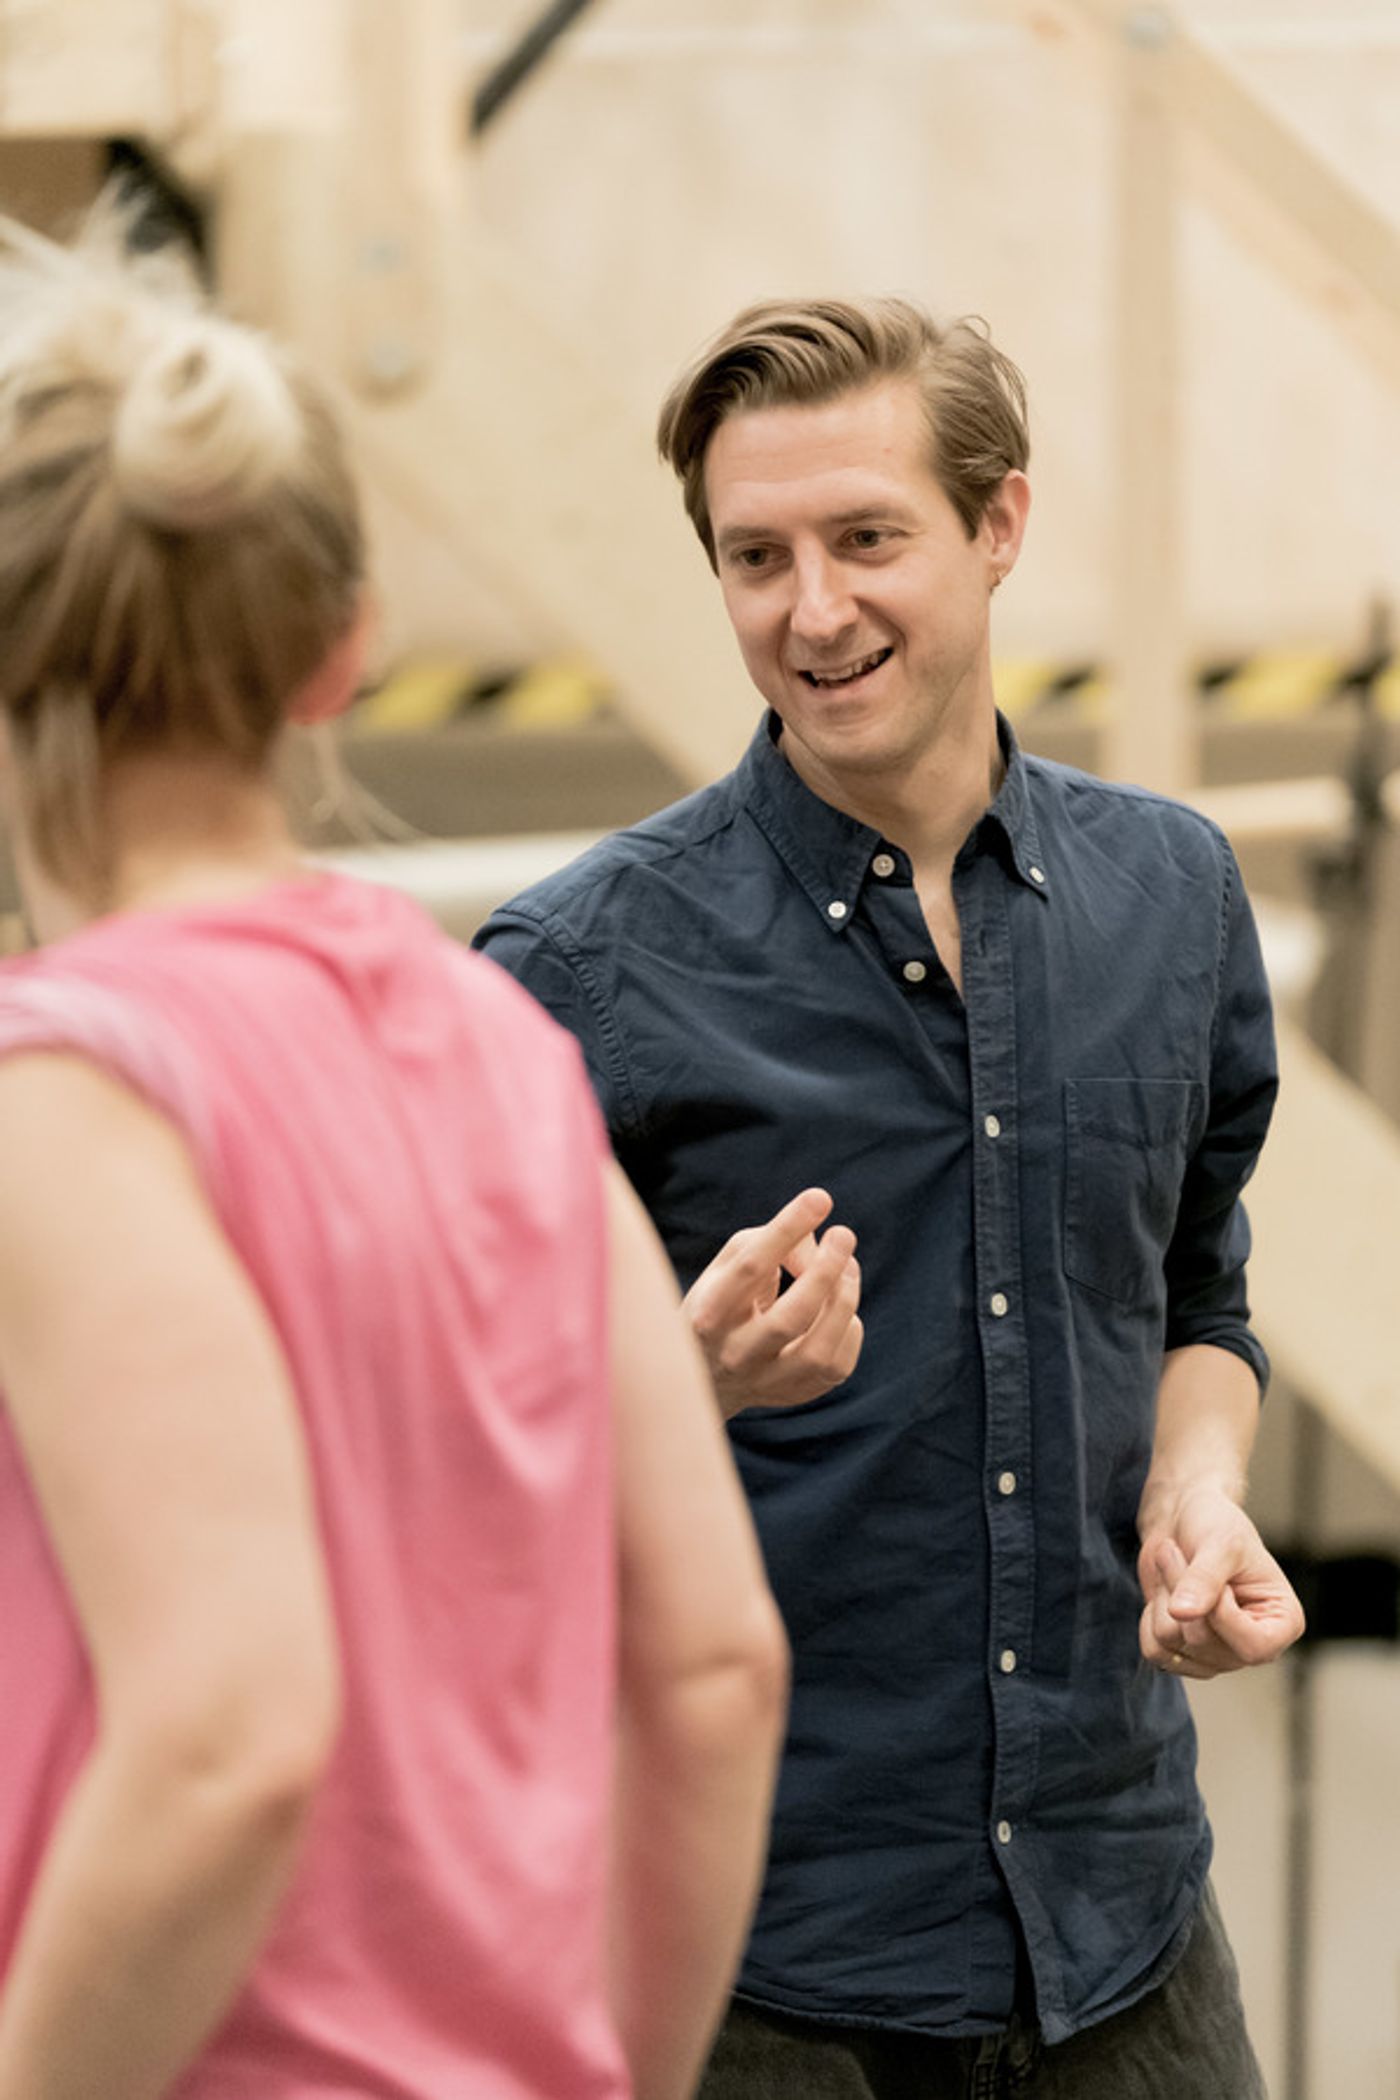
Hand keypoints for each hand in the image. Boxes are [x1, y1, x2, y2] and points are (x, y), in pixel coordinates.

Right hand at [682, 1187, 862, 1419]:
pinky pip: (837, 1366)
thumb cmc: (723, 1303)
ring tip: (848, 1267)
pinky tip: (838, 1308)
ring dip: (843, 1301)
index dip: (788, 1229)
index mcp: (709, 1312)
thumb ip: (769, 1243)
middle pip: (789, 1318)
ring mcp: (766, 1382)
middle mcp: (734, 1354)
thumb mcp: (728, 1266)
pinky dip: (848, 1328)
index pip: (751, 1268)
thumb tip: (823, 1245)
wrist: (704, 1378)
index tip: (820, 1199)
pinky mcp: (794, 1395)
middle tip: (844, 1234)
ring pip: (818, 1351)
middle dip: (824, 1272)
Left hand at [1137, 1484, 1304, 1679]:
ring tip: (1174, 1566)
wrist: (1182, 1523)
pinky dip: (1148, 1618)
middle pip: (1203, 1642)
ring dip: (1163, 1598)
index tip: (1214, 1578)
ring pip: (1172, 1646)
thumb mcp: (1220, 1542)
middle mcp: (1254, 1647)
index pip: (1253, 1647)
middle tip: (1177, 1552)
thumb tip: (1182, 1614)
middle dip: (1181, 1591)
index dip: (1221, 1615)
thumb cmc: (1215, 1524)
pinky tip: (1165, 1594)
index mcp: (1283, 1622)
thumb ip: (1205, 1579)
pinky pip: (1154, 1651)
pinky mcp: (1186, 1654)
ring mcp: (1219, 1655)